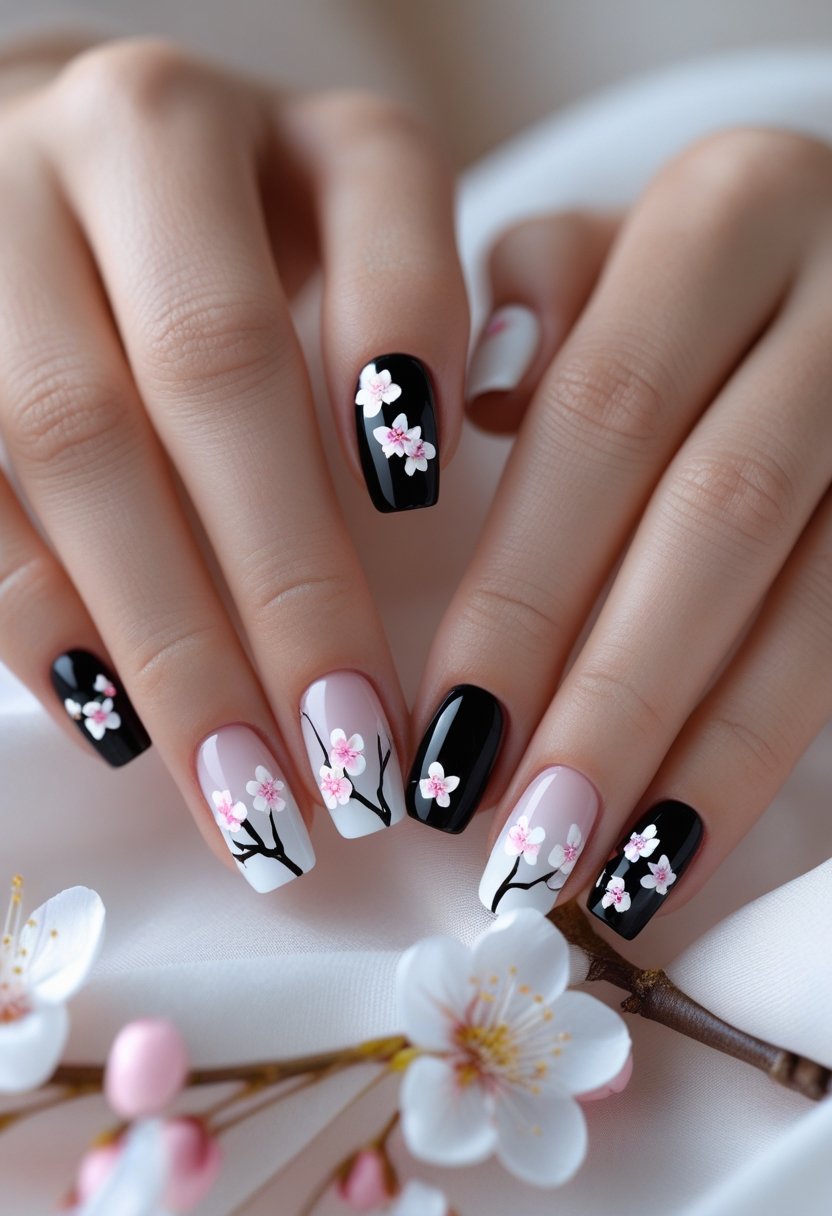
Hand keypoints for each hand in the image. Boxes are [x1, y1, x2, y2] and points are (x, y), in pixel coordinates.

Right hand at [0, 37, 467, 888]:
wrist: (67, 174)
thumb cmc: (249, 238)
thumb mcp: (355, 233)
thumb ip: (411, 314)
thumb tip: (463, 466)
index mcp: (287, 115)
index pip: (374, 205)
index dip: (405, 340)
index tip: (423, 507)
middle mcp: (130, 135)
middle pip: (210, 363)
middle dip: (288, 582)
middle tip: (355, 758)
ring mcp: (4, 218)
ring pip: (70, 434)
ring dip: (165, 636)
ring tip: (243, 789)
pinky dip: (40, 617)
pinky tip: (114, 724)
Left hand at [406, 128, 831, 937]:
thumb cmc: (694, 267)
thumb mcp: (608, 240)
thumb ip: (533, 299)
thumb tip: (470, 410)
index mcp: (729, 213)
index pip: (603, 419)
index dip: (524, 591)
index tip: (441, 734)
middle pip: (714, 520)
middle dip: (611, 696)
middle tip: (516, 843)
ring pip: (812, 599)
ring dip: (700, 756)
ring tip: (596, 875)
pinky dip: (767, 750)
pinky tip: (684, 840)